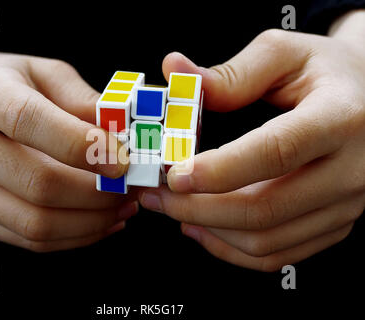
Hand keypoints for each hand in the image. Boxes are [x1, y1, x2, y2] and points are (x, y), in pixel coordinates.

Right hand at [0, 11, 135, 250]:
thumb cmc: (11, 84)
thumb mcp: (48, 73)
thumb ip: (86, 100)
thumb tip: (125, 137)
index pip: (30, 122)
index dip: (82, 146)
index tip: (123, 160)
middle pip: (38, 184)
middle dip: (98, 194)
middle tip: (131, 188)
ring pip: (36, 223)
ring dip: (92, 221)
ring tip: (123, 206)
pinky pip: (30, 240)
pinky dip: (75, 236)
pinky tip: (102, 220)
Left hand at [139, 10, 364, 270]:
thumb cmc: (326, 74)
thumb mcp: (285, 54)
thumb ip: (232, 72)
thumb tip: (177, 72)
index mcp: (339, 118)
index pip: (276, 152)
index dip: (220, 170)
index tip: (175, 175)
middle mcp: (350, 170)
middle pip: (264, 209)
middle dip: (198, 207)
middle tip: (157, 194)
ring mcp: (344, 204)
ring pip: (266, 241)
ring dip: (208, 229)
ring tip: (172, 208)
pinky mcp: (333, 224)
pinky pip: (276, 255)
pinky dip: (230, 248)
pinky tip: (201, 227)